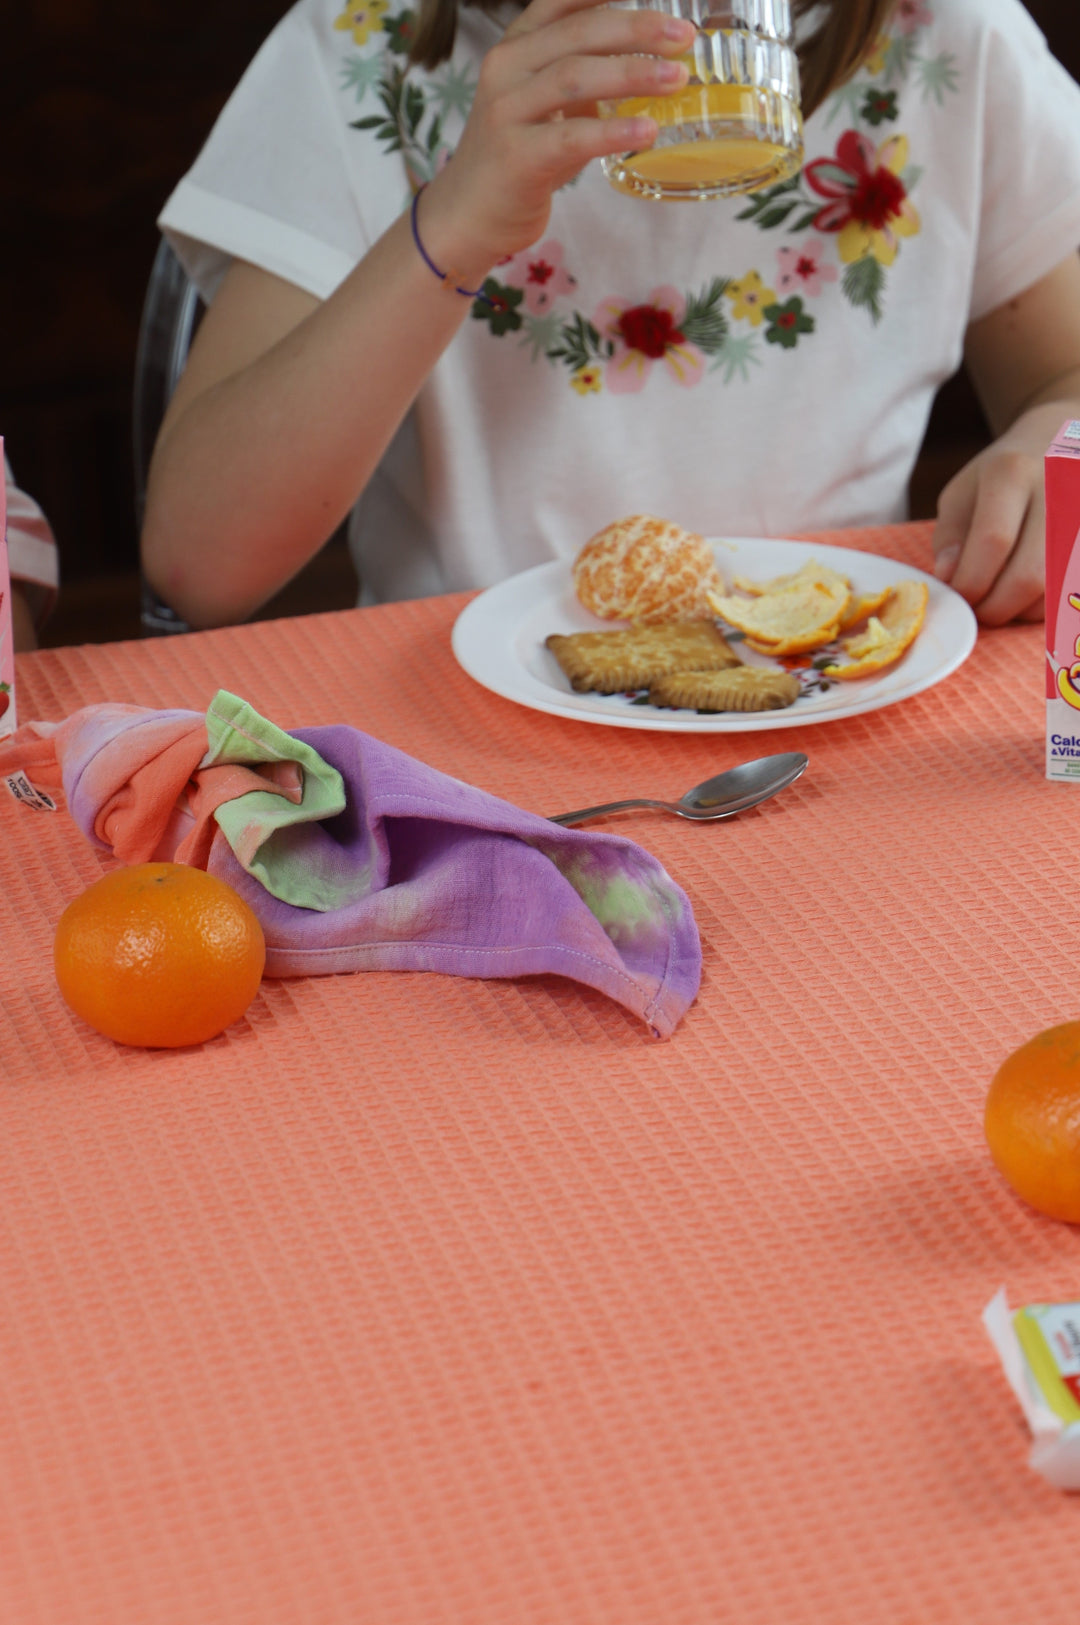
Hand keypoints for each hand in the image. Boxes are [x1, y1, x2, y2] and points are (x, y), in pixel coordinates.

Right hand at [417, 0, 694, 279]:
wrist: (467, 214)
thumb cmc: (516, 155)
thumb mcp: (545, 102)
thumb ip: (583, 73)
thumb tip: (652, 57)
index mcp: (516, 46)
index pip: (562, 0)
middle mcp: (506, 69)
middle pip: (579, 33)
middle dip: (637, 29)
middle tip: (684, 37)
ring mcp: (507, 112)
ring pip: (576, 77)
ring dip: (633, 74)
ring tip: (677, 79)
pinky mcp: (517, 157)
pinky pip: (572, 137)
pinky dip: (614, 132)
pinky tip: (648, 130)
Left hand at [930, 401, 1076, 624]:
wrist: (1062, 441)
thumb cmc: (1005, 475)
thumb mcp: (964, 491)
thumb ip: (950, 536)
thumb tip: (950, 578)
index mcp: (1013, 472)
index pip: (993, 542)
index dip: (971, 584)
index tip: (958, 596)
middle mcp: (1059, 490)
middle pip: (1030, 576)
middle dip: (995, 608)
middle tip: (978, 609)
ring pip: (1055, 591)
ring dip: (1022, 611)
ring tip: (1003, 597)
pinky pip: (1073, 591)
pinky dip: (1045, 605)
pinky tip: (1029, 593)